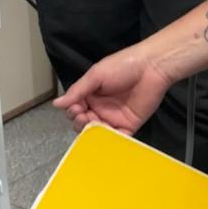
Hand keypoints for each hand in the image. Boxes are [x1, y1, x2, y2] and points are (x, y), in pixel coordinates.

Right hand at [54, 46, 171, 135]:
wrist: (151, 67)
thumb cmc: (122, 66)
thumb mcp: (96, 75)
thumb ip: (77, 91)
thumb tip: (56, 104)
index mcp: (91, 95)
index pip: (75, 109)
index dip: (72, 111)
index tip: (76, 108)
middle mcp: (100, 108)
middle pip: (83, 123)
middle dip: (79, 122)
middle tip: (83, 115)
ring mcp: (113, 118)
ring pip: (97, 133)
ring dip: (92, 133)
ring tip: (93, 124)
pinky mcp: (128, 126)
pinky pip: (116, 139)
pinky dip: (109, 142)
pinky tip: (105, 138)